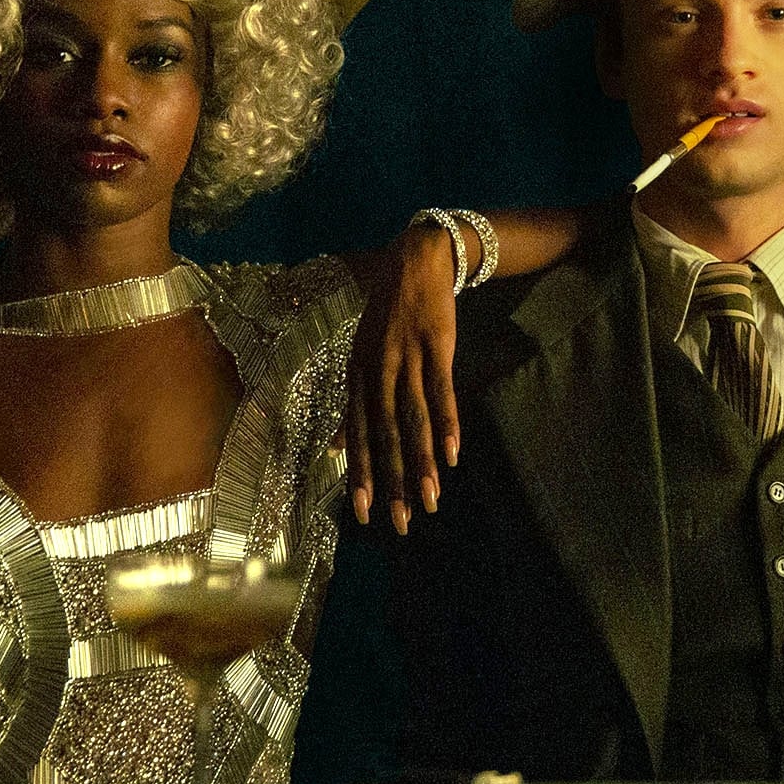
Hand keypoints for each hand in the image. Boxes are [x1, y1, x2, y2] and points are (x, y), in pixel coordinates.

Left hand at [344, 224, 460, 535]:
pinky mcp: (437, 348)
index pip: (357, 436)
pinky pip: (442, 393)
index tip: (364, 515)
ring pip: (413, 421)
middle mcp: (378, 373)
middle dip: (392, 482)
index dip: (360, 476)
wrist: (415, 262)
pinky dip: (447, 424)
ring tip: (430, 499)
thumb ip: (350, 404)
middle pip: (384, 437)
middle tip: (399, 522)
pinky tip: (452, 454)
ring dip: (422, 463)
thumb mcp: (359, 356)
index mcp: (358, 378)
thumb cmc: (388, 315)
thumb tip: (332, 447)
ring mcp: (408, 360)